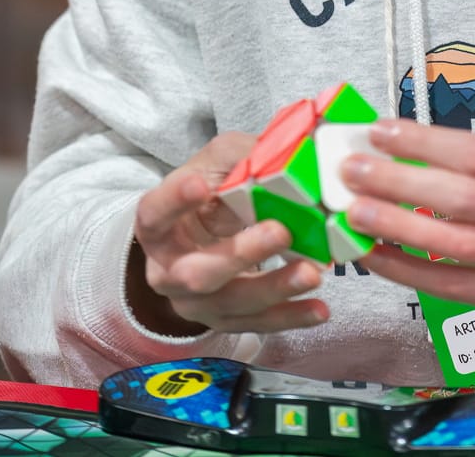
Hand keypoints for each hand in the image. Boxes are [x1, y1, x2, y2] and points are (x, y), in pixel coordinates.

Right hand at [130, 132, 328, 335]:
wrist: (198, 237)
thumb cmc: (210, 191)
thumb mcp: (217, 163)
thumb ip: (241, 156)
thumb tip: (285, 151)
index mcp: (157, 226)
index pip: (156, 213)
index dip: (175, 201)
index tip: (201, 185)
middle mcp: (168, 270)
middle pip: (197, 272)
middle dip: (241, 255)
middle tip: (281, 232)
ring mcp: (195, 301)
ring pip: (232, 302)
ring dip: (274, 288)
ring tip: (312, 273)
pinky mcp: (224, 319)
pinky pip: (256, 324)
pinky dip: (290, 317)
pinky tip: (318, 309)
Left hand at [342, 120, 474, 337]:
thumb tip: (421, 149)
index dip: (428, 142)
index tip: (383, 131)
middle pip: (465, 197)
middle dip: (402, 181)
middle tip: (354, 168)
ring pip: (457, 246)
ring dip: (399, 227)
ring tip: (354, 211)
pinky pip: (458, 288)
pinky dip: (412, 272)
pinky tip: (378, 256)